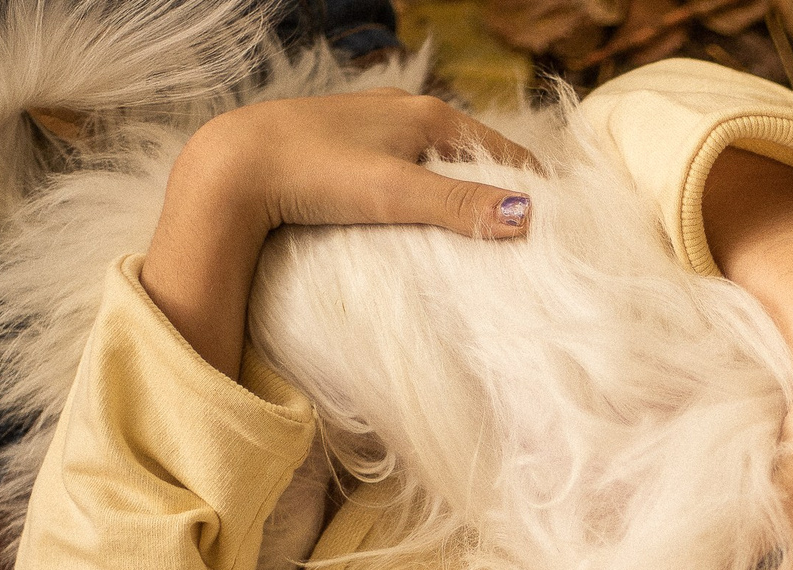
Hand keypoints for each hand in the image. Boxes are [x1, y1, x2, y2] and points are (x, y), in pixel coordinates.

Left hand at [144, 90, 537, 376]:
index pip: (502, 149)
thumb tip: (529, 218)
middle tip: (526, 233)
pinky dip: (423, 194)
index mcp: (426, 116)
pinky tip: (417, 219)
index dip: (533, 183)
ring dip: (459, 193)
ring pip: (435, 161)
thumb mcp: (395, 193)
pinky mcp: (343, 149)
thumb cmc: (313, 172)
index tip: (560, 220)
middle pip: (471, 153)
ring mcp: (371, 129)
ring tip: (479, 234)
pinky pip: (403, 170)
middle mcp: (402, 113)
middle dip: (499, 188)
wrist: (233, 165)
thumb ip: (459, 206)